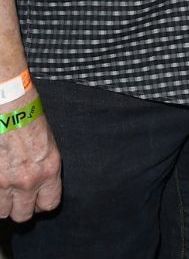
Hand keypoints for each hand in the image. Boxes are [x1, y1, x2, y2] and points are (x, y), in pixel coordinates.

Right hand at [0, 92, 59, 221]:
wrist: (9, 107)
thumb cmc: (29, 120)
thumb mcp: (47, 145)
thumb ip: (43, 169)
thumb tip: (37, 184)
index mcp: (49, 170)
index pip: (49, 204)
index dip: (40, 205)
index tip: (34, 200)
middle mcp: (29, 180)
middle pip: (23, 215)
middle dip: (19, 209)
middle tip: (15, 198)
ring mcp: (5, 181)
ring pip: (2, 212)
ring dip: (2, 204)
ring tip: (3, 190)